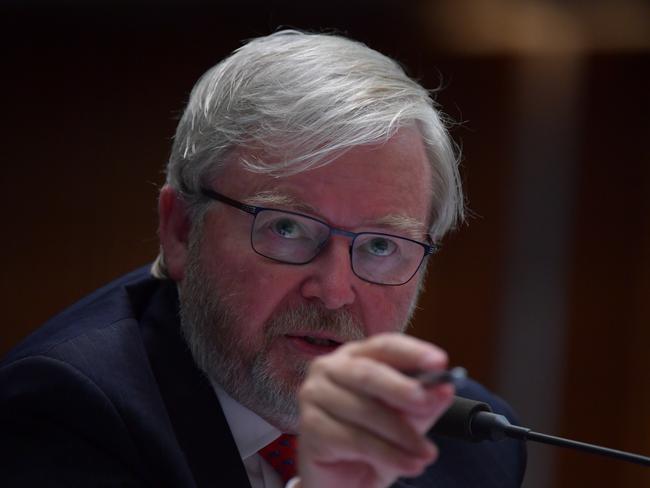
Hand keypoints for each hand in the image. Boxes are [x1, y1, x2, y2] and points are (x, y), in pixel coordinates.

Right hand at [296, 333, 453, 487]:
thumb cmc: (371, 439)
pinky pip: (355, 439)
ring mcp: (314, 395)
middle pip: (368, 373)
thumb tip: (443, 389)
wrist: (341, 479)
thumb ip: (422, 404)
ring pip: (364, 411)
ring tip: (427, 454)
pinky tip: (409, 465)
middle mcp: (329, 369)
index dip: (413, 352)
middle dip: (402, 389)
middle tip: (428, 403)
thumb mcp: (405, 420)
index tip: (440, 362)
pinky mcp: (309, 426)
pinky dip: (388, 455)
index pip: (385, 346)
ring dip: (402, 435)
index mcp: (355, 356)